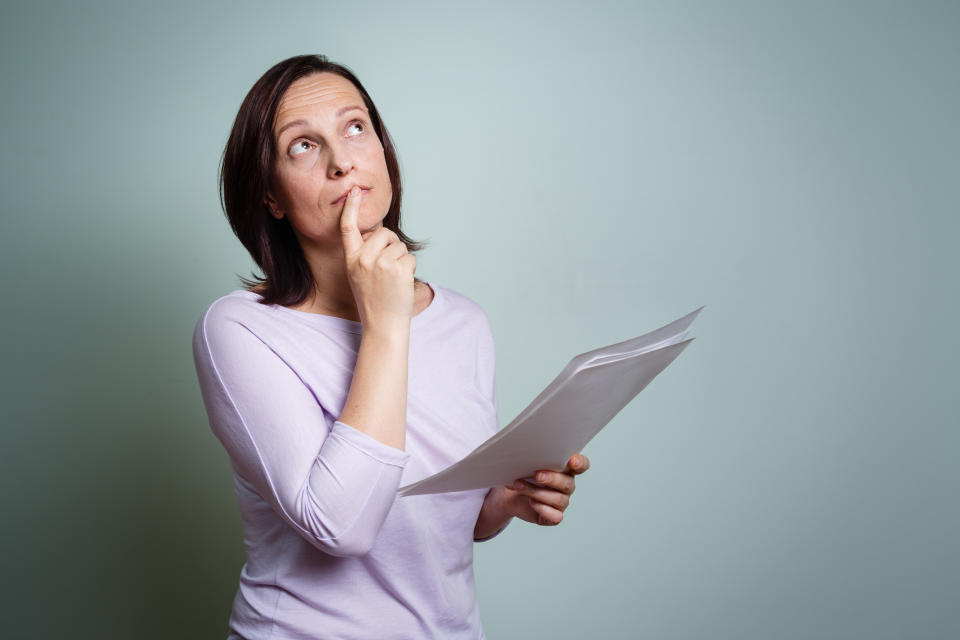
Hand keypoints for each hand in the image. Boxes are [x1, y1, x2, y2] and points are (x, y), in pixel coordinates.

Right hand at [340, 186, 415, 328]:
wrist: (383, 325)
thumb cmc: (374, 300)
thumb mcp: (359, 276)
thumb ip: (365, 255)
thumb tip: (379, 233)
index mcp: (351, 259)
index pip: (348, 228)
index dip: (351, 208)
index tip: (355, 191)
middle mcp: (363, 259)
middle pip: (384, 232)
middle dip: (392, 245)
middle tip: (389, 267)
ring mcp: (380, 263)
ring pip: (399, 245)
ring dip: (402, 259)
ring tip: (393, 279)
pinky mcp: (398, 268)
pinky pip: (410, 257)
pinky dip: (410, 268)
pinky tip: (401, 283)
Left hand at [499, 453, 590, 525]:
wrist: (510, 495)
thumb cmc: (522, 475)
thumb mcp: (527, 463)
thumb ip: (534, 458)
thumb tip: (529, 454)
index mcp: (565, 468)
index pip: (581, 465)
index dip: (580, 463)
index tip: (572, 461)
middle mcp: (567, 485)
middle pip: (567, 483)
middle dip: (552, 479)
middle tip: (537, 475)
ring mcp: (562, 502)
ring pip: (558, 499)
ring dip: (536, 492)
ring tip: (520, 485)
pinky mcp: (554, 517)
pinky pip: (556, 516)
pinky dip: (542, 509)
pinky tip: (531, 502)